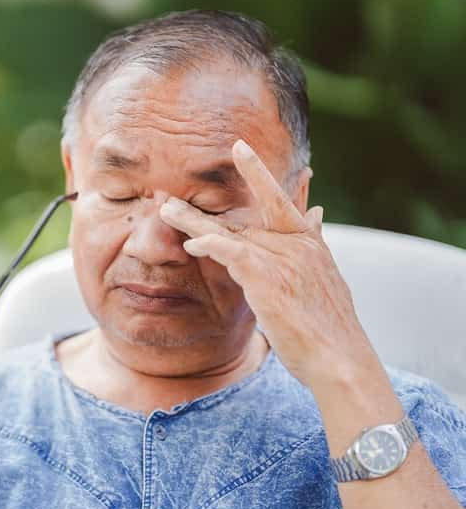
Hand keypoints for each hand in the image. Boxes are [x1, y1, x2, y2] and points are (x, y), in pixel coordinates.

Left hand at [159, 139, 376, 389]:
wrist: (342, 360)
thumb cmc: (330, 327)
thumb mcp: (325, 277)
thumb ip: (314, 242)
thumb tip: (318, 211)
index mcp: (309, 242)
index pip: (281, 199)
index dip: (258, 173)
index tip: (239, 147)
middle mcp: (296, 244)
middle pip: (242, 217)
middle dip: (204, 207)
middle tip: (172, 196)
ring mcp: (283, 259)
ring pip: (229, 231)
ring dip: (194, 222)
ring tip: (166, 211)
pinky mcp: (268, 278)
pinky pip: (232, 252)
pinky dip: (211, 244)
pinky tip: (191, 243)